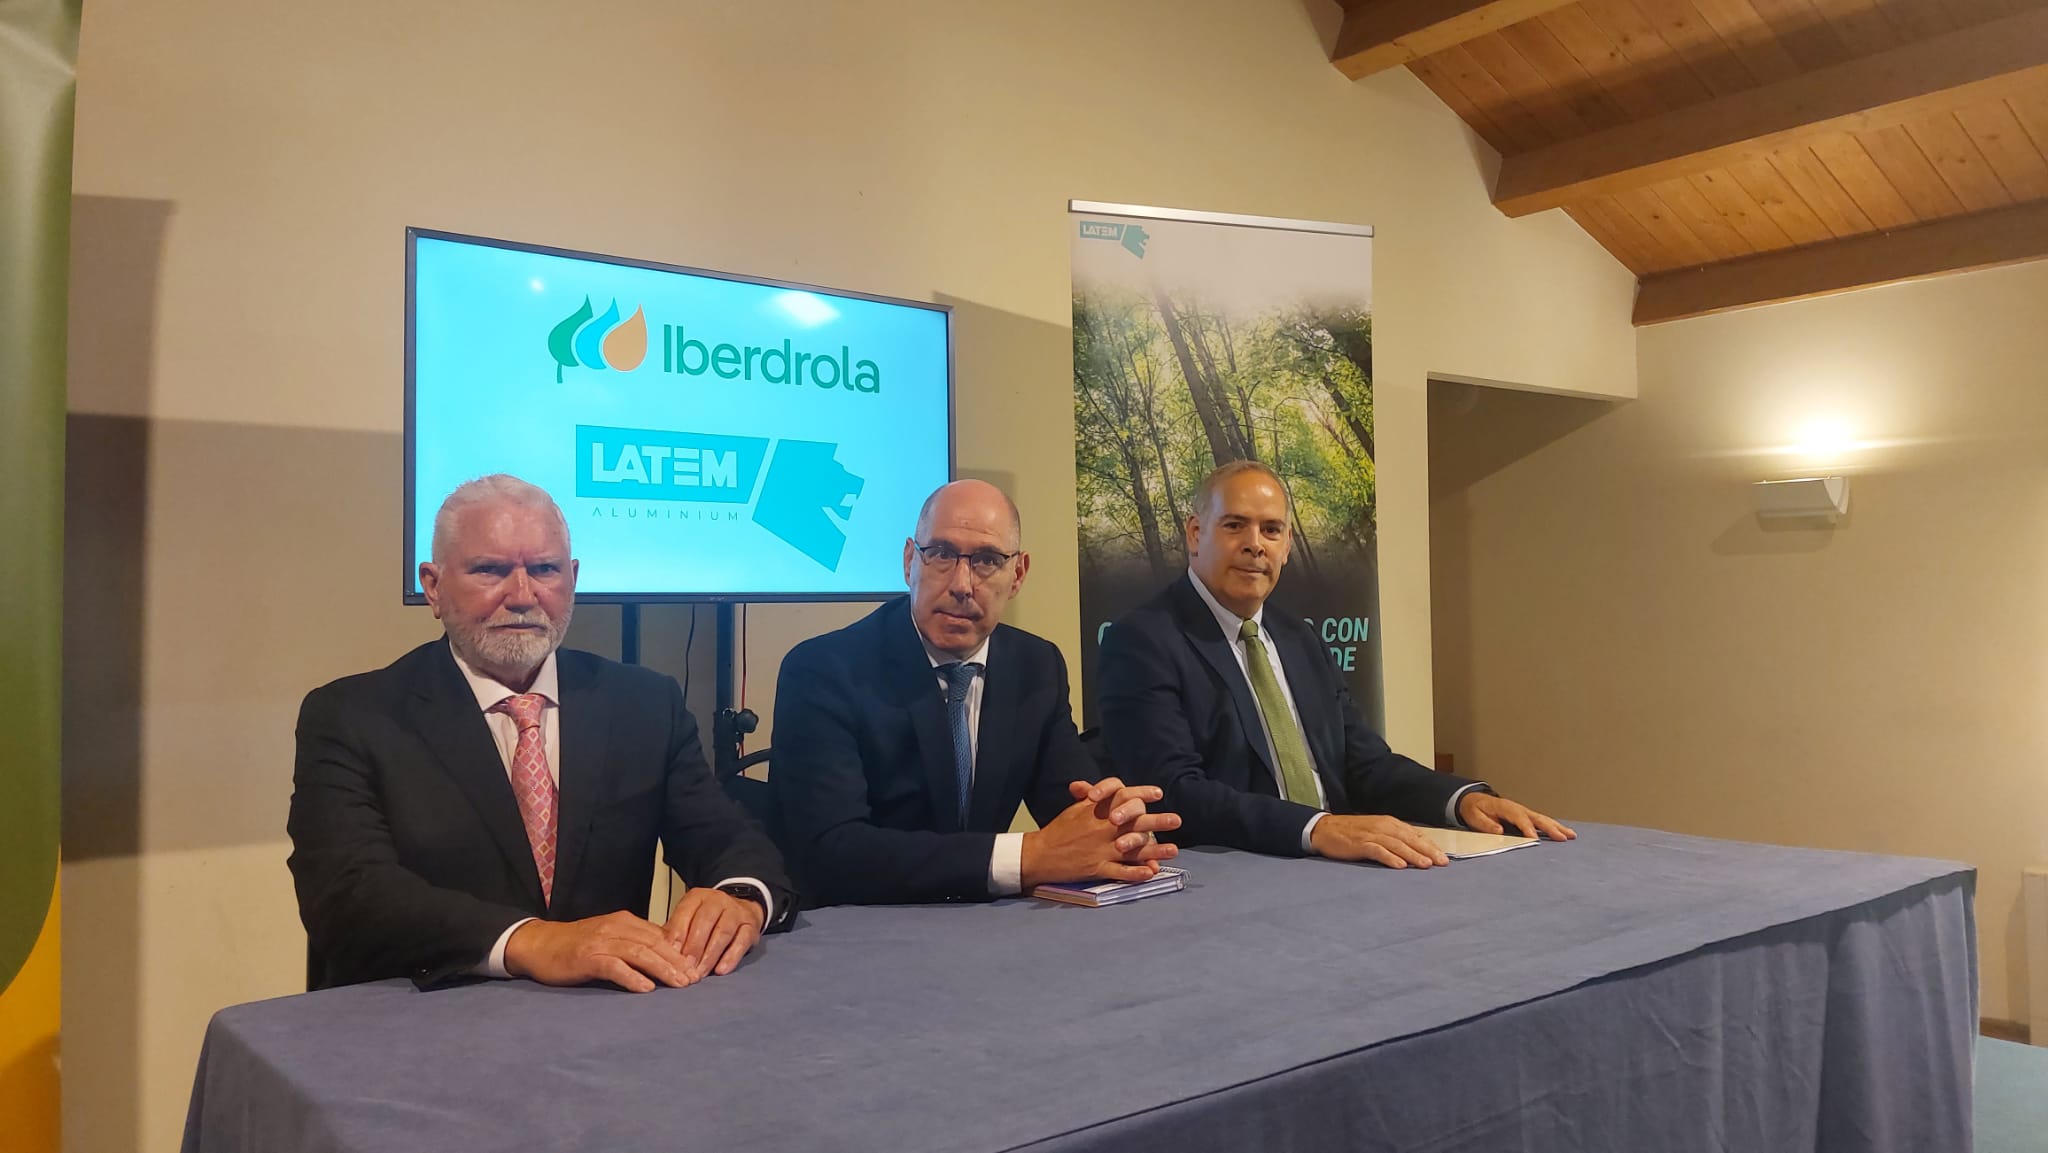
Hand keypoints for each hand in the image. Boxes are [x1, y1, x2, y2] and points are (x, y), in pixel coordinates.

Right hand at [503, 911, 694, 992]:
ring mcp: (600, 942)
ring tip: (679, 984)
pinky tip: (646, 988)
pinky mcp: (586, 957)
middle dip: (677, 962)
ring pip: (639, 953)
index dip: (680, 952)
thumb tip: (666, 957)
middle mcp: (616, 928)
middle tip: (694, 980)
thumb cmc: (577, 945)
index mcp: (625, 921)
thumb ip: (634, 943)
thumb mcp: (610, 938)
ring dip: (662, 969)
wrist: (539, 945)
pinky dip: (631, 977)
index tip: (697, 968)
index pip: (660, 935)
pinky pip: (613, 966)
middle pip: (654, 943)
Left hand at [662, 886, 766, 979]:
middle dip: (694, 947)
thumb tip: (660, 952)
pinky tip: (722, 970)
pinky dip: (731, 957)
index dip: (678, 933)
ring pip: (723, 932)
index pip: (686, 912)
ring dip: (710, 955)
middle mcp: (718, 900)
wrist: (741, 908)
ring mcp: (736, 912)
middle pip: (705, 922)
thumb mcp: (689, 919)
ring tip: (701, 973)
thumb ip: (675, 932)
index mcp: (698, 897)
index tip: (670, 953)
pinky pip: (742, 941)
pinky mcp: (751, 925)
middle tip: (686, 967)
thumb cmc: (708, 919)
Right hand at [1022, 778, 1180, 886]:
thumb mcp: (1076, 809)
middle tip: (1177, 820)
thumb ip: (1094, 799)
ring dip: (1155, 849)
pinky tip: (1151, 872)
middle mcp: (1102, 828)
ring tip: (1173, 850)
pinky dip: (1136, 873)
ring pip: (1133, 848)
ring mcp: (1101, 849)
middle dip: (1157, 821)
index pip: (1123, 796)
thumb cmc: (1060, 830)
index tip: (1158, 794)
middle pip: (1134, 822)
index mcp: (1097, 810)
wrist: (1040, 854)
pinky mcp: (1097, 868)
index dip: (1142, 793)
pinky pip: (1120, 871)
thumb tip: (1109, 791)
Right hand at [1309, 814, 1448, 867]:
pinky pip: (1378, 851)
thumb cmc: (1352, 832)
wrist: (1325, 829)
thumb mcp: (1376, 831)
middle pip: (1410, 839)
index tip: (1443, 856)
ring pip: (1397, 845)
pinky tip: (1400, 866)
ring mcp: (1371, 835)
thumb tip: (1413, 851)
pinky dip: (1390, 858)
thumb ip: (1393, 839)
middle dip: (1428, 851)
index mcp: (1389, 823)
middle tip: (1443, 862)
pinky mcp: (1360, 844)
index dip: (1430, 845)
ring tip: (1426, 865)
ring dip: (1413, 855)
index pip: (1414, 834)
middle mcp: (1383, 827)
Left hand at [1458, 792, 1576, 841]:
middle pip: (1536, 818)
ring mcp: (1523, 812)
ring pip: (1542, 819)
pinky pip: (1541, 821)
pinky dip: (1553, 826)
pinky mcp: (1525, 816)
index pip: (1519, 818)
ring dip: (1557, 827)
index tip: (1534, 838)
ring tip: (1571, 835)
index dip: (1527, 828)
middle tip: (1562, 837)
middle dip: (1550, 828)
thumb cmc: (1474, 809)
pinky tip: (1563, 833)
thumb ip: (1485, 824)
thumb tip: (1499, 830)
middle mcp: (1517, 809)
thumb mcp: (1474, 816)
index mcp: (1505, 808)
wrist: (1474, 800)